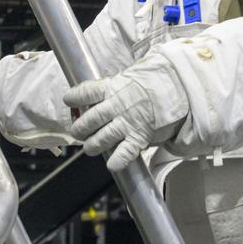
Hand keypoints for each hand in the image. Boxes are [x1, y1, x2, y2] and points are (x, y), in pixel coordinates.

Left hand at [65, 57, 186, 172]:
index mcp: (112, 88)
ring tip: (90, 148)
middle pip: (91, 119)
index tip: (68, 100)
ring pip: (103, 137)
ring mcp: (128, 122)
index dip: (75, 97)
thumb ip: (109, 89)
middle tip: (78, 133)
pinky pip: (125, 151)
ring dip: (93, 145)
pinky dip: (117, 160)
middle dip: (81, 129)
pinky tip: (112, 164)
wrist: (174, 90)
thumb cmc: (148, 85)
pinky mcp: (139, 136)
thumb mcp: (126, 80)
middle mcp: (117, 106)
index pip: (87, 92)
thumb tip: (89, 99)